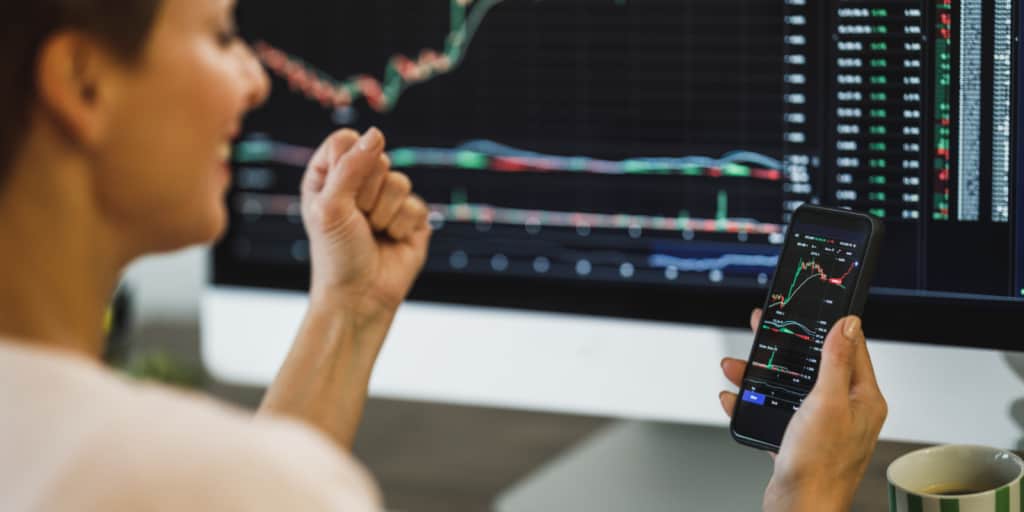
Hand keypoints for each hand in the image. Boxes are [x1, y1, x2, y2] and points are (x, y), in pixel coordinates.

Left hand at [301, 128, 430, 319]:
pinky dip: (401, 227)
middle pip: (377, 158)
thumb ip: (351, 166)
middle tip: (356, 220)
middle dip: (366, 193)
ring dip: (383, 214)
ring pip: (399, 181)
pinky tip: (390, 241)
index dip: (348, 162)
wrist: (360, 297)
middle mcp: (359, 183)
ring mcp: (387, 200)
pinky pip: (416, 205)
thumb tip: (377, 133)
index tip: (338, 192)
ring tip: (372, 233)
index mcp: (329, 175)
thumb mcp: (330, 206)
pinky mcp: (412, 218)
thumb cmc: (335, 254)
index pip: (345, 141)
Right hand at [719, 309, 887, 511]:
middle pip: (814, 366)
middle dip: (785, 350)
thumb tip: (849, 325)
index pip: (851, 349)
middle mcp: (845, 412)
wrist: (798, 509)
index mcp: (861, 399)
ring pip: (790, 389)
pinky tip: (736, 400)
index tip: (813, 311)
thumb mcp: (825, 402)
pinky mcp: (799, 442)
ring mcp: (822, 427)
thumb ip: (836, 361)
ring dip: (760, 377)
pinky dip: (754, 405)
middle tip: (765, 331)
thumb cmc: (818, 466)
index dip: (830, 327)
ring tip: (737, 368)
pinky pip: (774, 414)